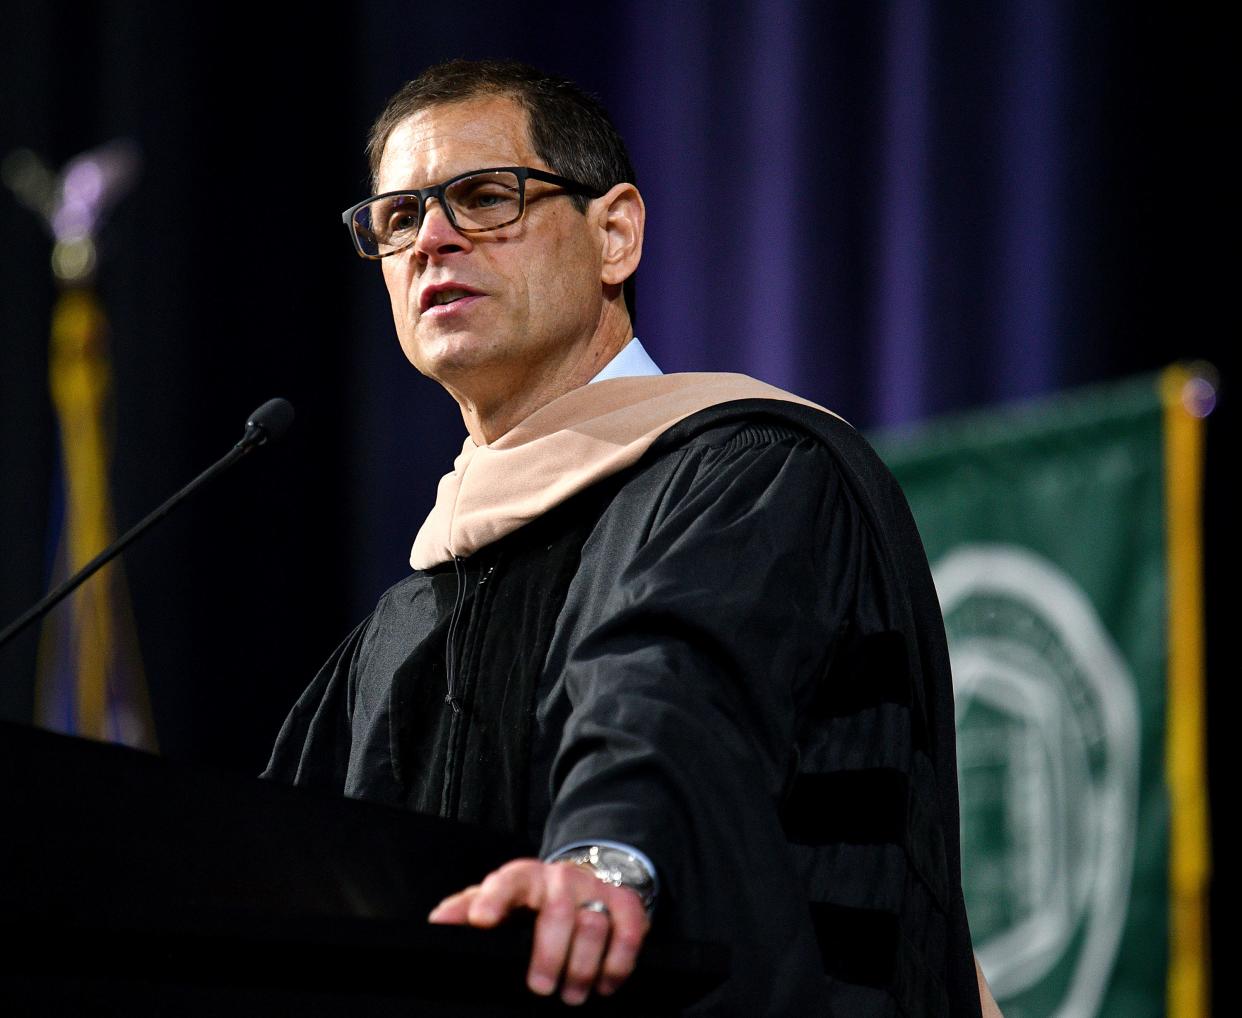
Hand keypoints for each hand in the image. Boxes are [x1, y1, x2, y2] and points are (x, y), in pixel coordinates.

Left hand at [428, 857, 649, 1005]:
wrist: (582, 881)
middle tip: (542, 988)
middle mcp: (560, 878)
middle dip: (550, 954)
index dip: (494, 899)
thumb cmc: (531, 901)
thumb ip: (467, 907)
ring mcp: (595, 888)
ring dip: (583, 967)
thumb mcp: (498, 900)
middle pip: (557, 911)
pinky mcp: (625, 902)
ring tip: (574, 995)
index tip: (482, 921)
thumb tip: (438, 922)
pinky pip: (630, 930)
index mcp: (523, 877)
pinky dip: (619, 962)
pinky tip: (606, 984)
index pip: (507, 881)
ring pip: (594, 924)